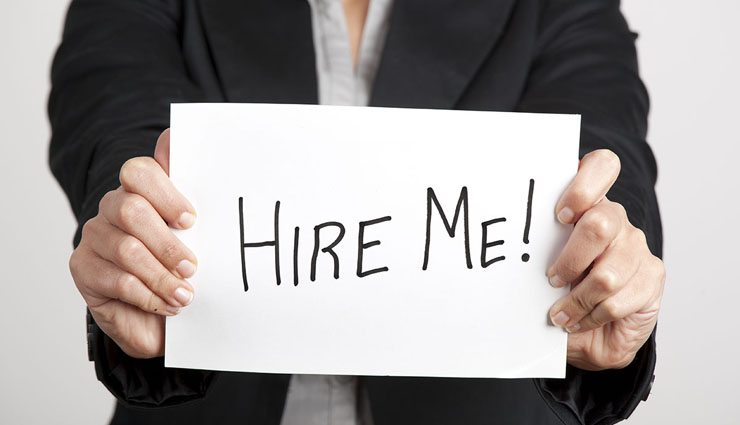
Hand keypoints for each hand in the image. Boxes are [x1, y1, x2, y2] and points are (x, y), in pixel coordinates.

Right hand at [69, 129, 196, 358]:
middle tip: (191, 268)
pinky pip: (119, 281)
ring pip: (127, 250)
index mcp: (141, 190)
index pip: (140, 171)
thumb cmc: (178, 271)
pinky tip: (168, 306)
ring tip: (185, 295)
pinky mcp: (82, 267)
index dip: (166, 194)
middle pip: (132, 211)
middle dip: (167, 245)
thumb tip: (195, 162)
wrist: (155, 320)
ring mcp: (95, 235)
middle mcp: (113, 207)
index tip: (191, 221)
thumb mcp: (197, 241)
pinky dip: (149, 296)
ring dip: (162, 277)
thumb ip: (196, 210)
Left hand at [547, 150, 664, 370]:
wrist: (587, 333)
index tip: (560, 215)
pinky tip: (580, 319)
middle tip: (551, 279)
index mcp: (587, 203)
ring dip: (576, 301)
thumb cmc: (557, 291)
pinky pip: (617, 301)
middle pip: (599, 225)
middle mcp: (616, 219)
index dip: (583, 187)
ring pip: (606, 275)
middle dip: (570, 259)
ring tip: (560, 313)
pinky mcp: (652, 277)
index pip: (602, 167)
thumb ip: (537, 247)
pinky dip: (591, 316)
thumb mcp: (540, 264)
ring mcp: (636, 247)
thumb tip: (510, 245)